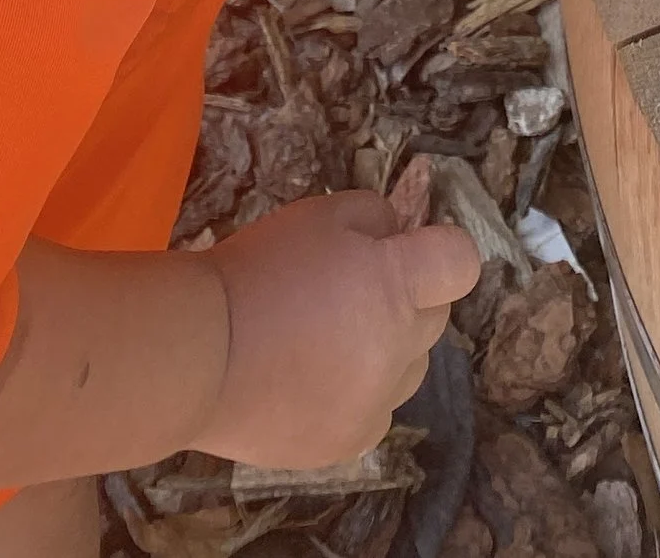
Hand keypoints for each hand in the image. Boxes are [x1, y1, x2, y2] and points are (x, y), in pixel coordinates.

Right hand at [197, 191, 480, 468]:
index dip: (442, 251)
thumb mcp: (318, 215)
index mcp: (395, 283)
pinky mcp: (350, 443)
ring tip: (328, 340)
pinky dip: (361, 397)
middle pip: (434, 317)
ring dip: (388, 350)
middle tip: (352, 290)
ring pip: (409, 369)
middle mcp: (399, 347)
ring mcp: (377, 402)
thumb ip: (373, 218)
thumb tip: (398, 235)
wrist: (199, 356)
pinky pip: (378, 413)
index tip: (411, 249)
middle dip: (408, 298)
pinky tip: (316, 382)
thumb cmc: (257, 271)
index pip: (460, 262)